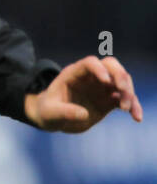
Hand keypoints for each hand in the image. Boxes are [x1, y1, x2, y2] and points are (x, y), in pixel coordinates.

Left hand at [24, 55, 143, 131]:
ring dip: (128, 92)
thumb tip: (83, 114)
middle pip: (111, 66)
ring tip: (126, 109)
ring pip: (122, 81)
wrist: (54, 119)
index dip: (99, 69)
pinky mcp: (110, 100)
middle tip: (122, 90)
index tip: (106, 81)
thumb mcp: (50, 113)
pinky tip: (136, 117)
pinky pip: (126, 99)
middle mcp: (90, 77)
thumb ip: (64, 112)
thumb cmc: (48, 112)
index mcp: (73, 74)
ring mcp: (102, 87)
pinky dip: (133, 106)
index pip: (89, 63)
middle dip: (119, 76)